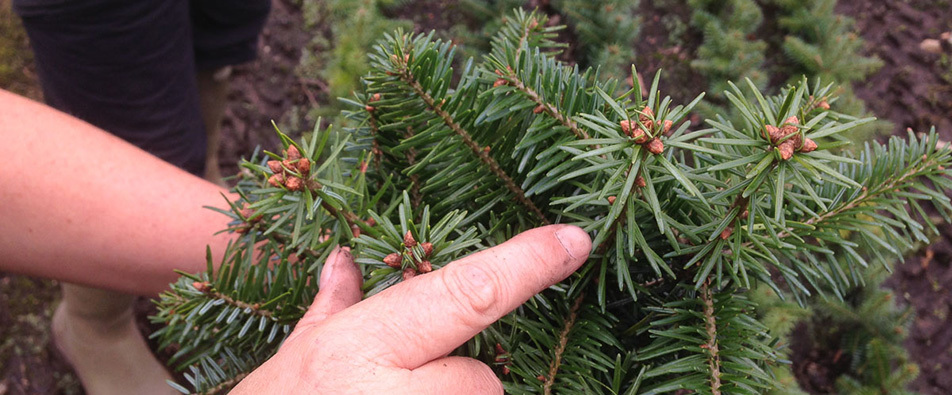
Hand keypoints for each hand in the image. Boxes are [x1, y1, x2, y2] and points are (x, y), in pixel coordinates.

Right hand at [234, 224, 591, 393]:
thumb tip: (344, 259)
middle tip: (404, 394)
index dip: (524, 265)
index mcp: (359, 346)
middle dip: (456, 387)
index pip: (464, 295)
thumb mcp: (299, 357)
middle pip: (482, 382)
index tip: (574, 242)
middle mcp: (385, 392)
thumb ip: (334, 307)